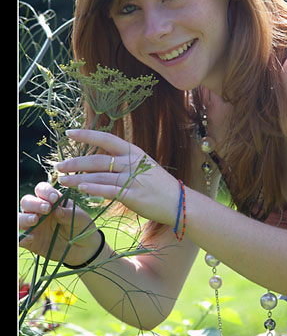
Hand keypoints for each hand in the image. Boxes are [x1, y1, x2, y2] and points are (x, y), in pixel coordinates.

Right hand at [19, 181, 100, 264]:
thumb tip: (56, 210)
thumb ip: (67, 213)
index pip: (41, 190)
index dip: (45, 191)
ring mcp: (33, 226)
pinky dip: (21, 237)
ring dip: (23, 218)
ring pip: (19, 218)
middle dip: (34, 203)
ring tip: (34, 220)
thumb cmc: (81, 226)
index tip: (54, 198)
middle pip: (27, 201)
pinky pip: (21, 239)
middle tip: (46, 209)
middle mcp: (39, 211)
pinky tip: (30, 238)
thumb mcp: (79, 218)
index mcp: (51, 201)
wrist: (84, 247)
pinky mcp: (32, 242)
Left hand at [54, 129, 179, 226]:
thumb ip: (124, 163)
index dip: (87, 135)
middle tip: (58, 165)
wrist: (179, 202)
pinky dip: (94, 188)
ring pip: (100, 176)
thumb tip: (101, 162)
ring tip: (62, 180)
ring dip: (78, 178)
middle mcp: (133, 163)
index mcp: (134, 152)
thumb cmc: (159, 185)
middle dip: (76, 162)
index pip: (106, 139)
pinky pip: (109, 191)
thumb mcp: (144, 167)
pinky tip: (81, 188)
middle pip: (98, 160)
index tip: (69, 132)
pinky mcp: (133, 196)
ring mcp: (133, 179)